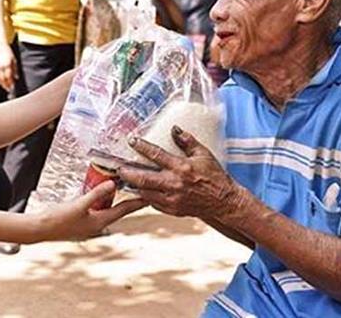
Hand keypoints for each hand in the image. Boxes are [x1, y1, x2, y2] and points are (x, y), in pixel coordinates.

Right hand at [0, 45, 16, 91]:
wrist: (1, 47)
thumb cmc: (9, 54)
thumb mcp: (14, 61)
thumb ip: (15, 70)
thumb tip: (16, 78)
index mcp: (7, 65)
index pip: (8, 76)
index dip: (10, 83)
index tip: (12, 87)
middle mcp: (1, 66)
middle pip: (2, 78)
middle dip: (6, 85)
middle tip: (9, 89)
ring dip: (1, 83)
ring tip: (5, 87)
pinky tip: (0, 82)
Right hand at [37, 181, 145, 240]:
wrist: (39, 230)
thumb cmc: (58, 218)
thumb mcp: (79, 204)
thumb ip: (96, 193)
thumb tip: (114, 183)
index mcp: (100, 222)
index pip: (124, 210)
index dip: (137, 202)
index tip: (150, 196)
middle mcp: (97, 226)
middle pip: (118, 211)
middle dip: (128, 201)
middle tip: (139, 191)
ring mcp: (88, 226)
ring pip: (107, 212)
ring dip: (115, 202)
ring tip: (122, 191)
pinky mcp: (80, 224)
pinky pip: (96, 212)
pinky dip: (101, 204)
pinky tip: (98, 198)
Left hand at [118, 126, 242, 219]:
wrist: (222, 202)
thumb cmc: (214, 176)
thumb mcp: (204, 154)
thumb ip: (187, 141)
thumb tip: (174, 129)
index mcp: (182, 168)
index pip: (156, 155)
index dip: (142, 146)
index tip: (132, 140)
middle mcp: (174, 184)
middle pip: (143, 179)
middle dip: (128, 172)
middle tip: (118, 167)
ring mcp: (172, 199)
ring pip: (144, 193)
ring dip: (133, 186)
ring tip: (124, 178)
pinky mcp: (171, 210)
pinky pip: (152, 202)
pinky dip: (144, 196)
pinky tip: (139, 189)